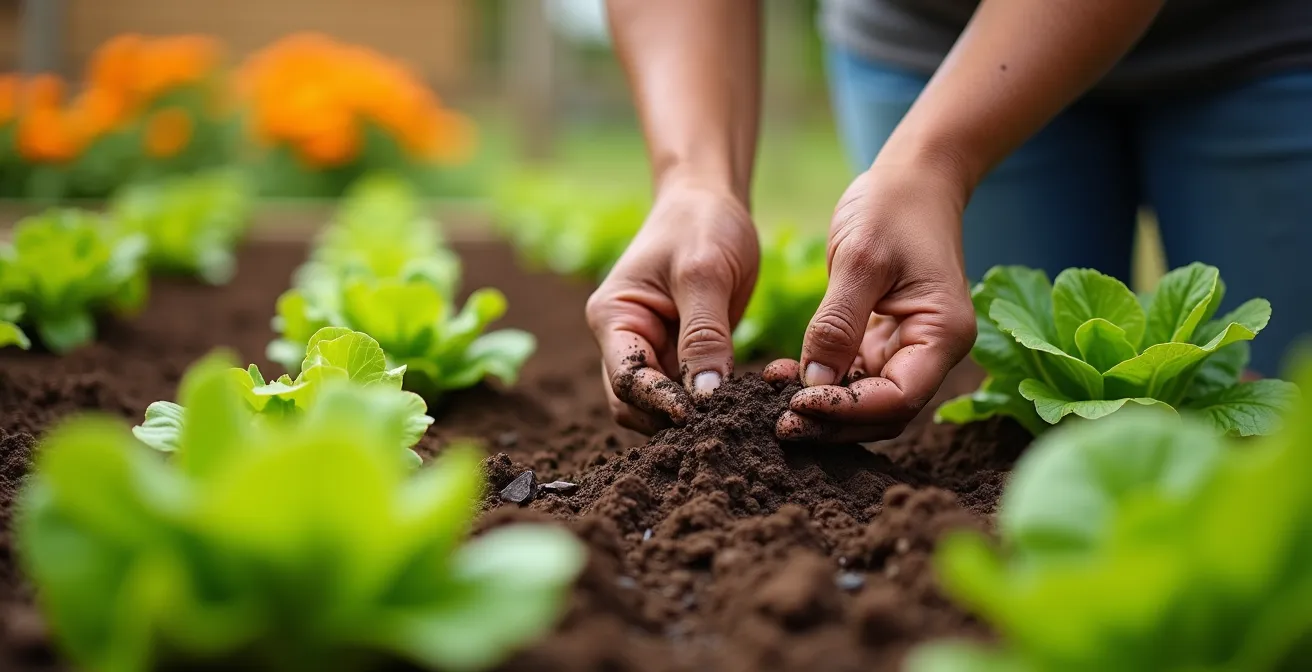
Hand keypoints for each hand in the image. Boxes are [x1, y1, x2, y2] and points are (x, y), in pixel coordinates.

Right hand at [586, 181, 758, 433]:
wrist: (711, 200)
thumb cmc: (701, 225)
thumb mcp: (704, 273)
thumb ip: (704, 334)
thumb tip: (705, 397)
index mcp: (613, 318)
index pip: (626, 378)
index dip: (657, 402)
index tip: (697, 415)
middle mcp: (625, 340)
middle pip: (634, 403)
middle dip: (669, 419)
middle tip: (720, 430)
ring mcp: (652, 349)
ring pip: (659, 405)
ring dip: (690, 417)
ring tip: (734, 422)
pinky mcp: (681, 353)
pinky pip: (689, 391)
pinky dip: (709, 404)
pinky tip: (741, 407)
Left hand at [766, 166, 976, 442]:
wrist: (911, 178)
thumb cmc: (893, 207)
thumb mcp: (860, 260)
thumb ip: (837, 323)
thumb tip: (813, 384)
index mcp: (943, 335)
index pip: (899, 398)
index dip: (847, 410)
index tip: (797, 403)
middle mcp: (932, 351)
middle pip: (884, 412)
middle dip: (832, 423)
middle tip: (778, 423)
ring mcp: (908, 348)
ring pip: (867, 402)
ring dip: (823, 409)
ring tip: (772, 405)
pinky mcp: (883, 339)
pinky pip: (854, 377)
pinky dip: (822, 384)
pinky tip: (783, 378)